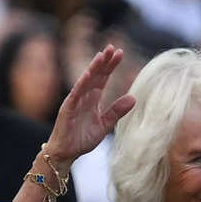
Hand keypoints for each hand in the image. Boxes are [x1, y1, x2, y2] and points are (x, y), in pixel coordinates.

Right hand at [45, 45, 135, 170]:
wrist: (66, 153)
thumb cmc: (82, 138)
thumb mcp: (105, 124)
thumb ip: (117, 111)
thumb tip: (134, 98)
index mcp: (93, 98)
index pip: (103, 78)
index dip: (111, 66)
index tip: (120, 53)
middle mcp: (84, 96)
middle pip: (96, 75)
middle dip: (104, 61)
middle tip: (114, 47)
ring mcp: (75, 101)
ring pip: (86, 80)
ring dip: (94, 67)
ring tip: (102, 55)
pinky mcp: (68, 108)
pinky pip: (76, 93)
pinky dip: (83, 83)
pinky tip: (89, 74)